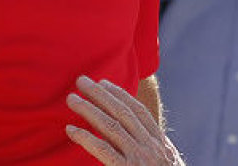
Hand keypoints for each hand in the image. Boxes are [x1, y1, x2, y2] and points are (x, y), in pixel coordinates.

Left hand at [66, 76, 184, 164]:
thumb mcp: (166, 164)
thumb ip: (151, 149)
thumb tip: (135, 138)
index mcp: (160, 144)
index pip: (138, 111)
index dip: (120, 94)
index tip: (104, 82)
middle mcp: (151, 147)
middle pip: (122, 113)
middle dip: (100, 94)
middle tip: (81, 80)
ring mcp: (139, 159)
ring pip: (111, 126)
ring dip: (89, 110)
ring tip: (71, 99)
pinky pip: (103, 150)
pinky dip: (85, 138)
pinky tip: (71, 130)